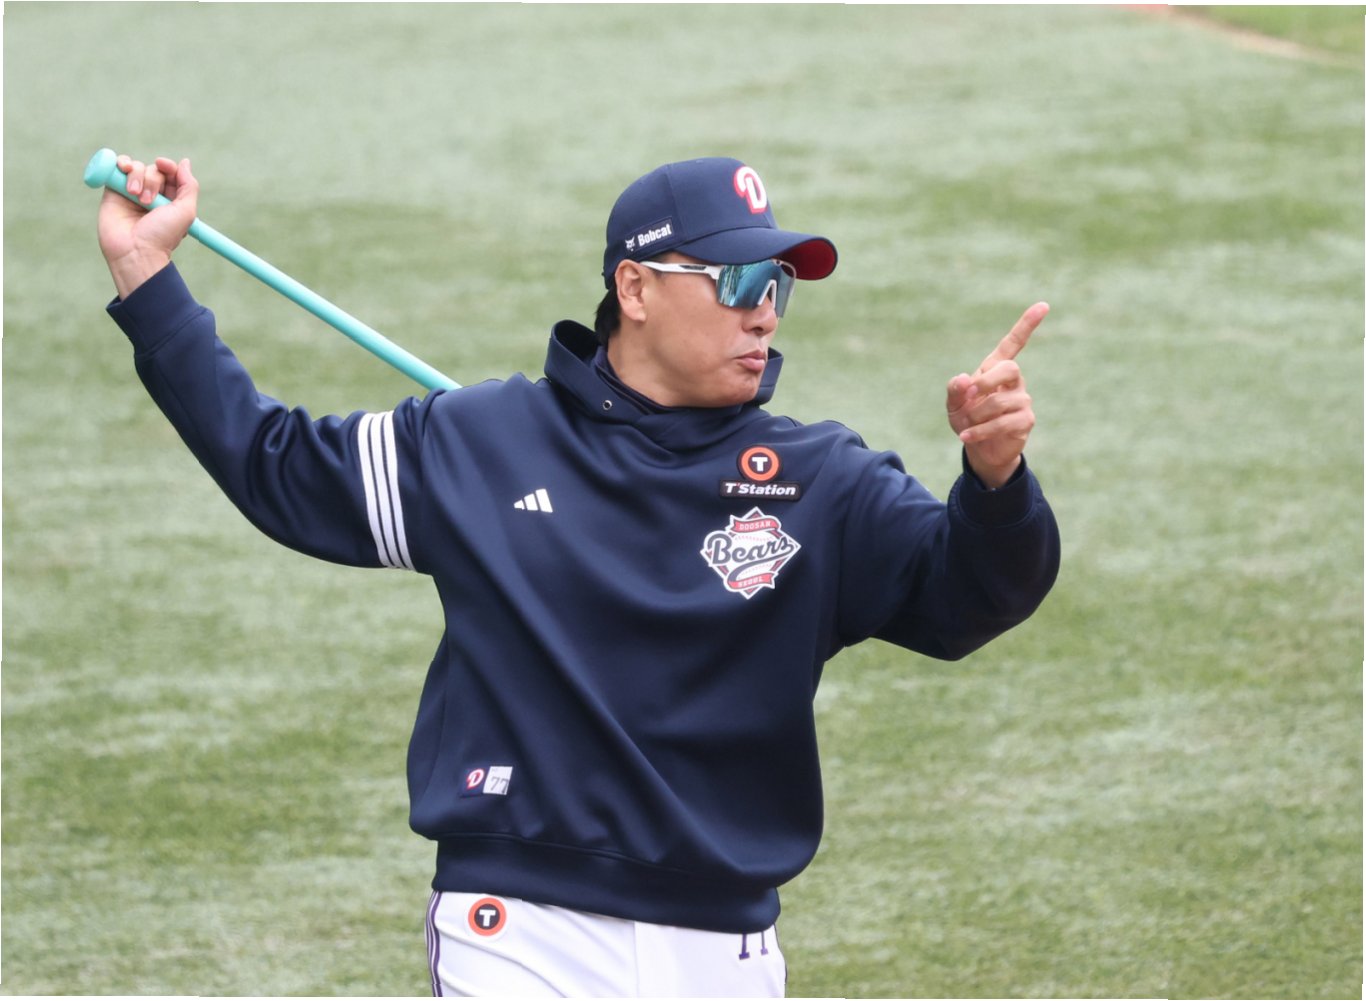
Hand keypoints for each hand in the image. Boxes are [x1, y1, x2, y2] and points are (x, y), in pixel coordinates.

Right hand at [97, 154, 198, 298]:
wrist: (134, 250)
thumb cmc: (162, 235)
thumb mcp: (186, 212)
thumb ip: (188, 186)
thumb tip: (184, 162)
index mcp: (171, 199)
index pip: (170, 172)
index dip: (168, 165)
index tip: (163, 165)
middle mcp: (152, 194)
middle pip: (154, 169)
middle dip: (152, 180)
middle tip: (148, 201)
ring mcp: (132, 192)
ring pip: (136, 167)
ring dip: (137, 176)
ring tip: (134, 195)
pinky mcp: (114, 191)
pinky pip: (116, 168)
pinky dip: (121, 163)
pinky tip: (122, 170)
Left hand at [945, 302, 1047, 488]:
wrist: (979, 449)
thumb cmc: (967, 419)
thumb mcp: (954, 404)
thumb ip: (955, 390)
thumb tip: (964, 380)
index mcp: (996, 369)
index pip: (1014, 343)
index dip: (1027, 325)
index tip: (1043, 305)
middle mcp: (1014, 381)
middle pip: (1010, 368)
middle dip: (986, 382)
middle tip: (968, 397)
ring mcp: (1022, 400)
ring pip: (1000, 402)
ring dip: (977, 415)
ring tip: (967, 424)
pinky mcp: (1025, 420)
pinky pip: (1004, 422)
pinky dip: (981, 431)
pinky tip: (966, 436)